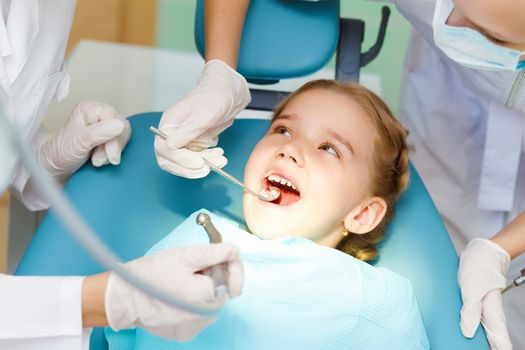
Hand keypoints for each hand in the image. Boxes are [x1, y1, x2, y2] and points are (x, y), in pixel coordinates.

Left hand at [38, 100, 130, 180]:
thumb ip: (100, 132)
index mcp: (90, 108)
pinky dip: (113, 155)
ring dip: (112, 152)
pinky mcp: (109, 138)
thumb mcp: (79, 142)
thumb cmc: (61, 153)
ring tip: (96, 160)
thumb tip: (120, 124)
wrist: (56, 168)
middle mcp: (99, 114)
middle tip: (97, 159)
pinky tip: (102, 159)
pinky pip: (122, 144)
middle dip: (112, 147)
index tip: (109, 155)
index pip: (114, 118)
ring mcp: (105, 126)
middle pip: (122, 128)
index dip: (114, 138)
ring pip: (123, 137)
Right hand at [105, 243, 243, 340]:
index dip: (227, 262)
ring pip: (211, 301)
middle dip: (213, 274)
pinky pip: (199, 312)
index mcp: (207, 295)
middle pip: (223, 290)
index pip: (232, 277)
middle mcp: (205, 317)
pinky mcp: (187, 332)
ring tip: (181, 279)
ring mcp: (196, 327)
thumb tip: (234, 251)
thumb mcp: (184, 256)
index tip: (220, 254)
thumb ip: (214, 253)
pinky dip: (193, 300)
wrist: (122, 298)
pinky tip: (177, 292)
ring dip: (203, 287)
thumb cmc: (150, 274)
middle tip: (193, 266)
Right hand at [155, 59, 249, 177]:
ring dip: (203, 165)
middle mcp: (173, 133)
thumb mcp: (202, 115)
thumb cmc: (214, 97)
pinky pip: (197, 160)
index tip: (199, 163)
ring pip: (185, 163)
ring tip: (220, 159)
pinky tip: (219, 155)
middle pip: (170, 160)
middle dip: (189, 168)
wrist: (229, 92)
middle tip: (207, 168)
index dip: (180, 160)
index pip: (165, 149)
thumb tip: (169, 146)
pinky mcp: (196, 144)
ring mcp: (184, 140)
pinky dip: (209, 161)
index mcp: (169, 124)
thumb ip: (186, 132)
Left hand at [458, 238, 511, 348]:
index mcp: (492, 315)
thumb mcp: (471, 290)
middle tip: (465, 349)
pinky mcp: (474, 304)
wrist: (479, 253)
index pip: (500, 342)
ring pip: (482, 332)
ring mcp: (482, 310)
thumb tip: (467, 333)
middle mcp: (489, 315)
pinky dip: (467, 328)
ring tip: (465, 346)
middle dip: (483, 347)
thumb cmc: (478, 269)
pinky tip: (461, 332)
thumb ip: (470, 311)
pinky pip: (472, 321)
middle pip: (490, 340)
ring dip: (475, 340)